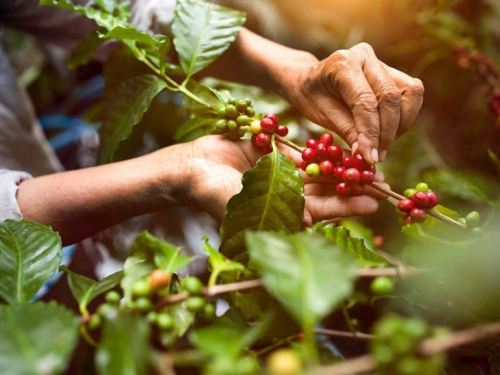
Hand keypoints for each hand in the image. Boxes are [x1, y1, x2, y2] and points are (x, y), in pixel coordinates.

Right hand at [183, 135, 388, 223]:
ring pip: (318, 171)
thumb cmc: (211, 193)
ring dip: (342, 167)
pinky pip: (302, 152)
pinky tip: (342, 145)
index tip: (374, 202)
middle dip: (352, 187)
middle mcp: (286, 196)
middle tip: (382, 182)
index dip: (348, 207)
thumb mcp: (243, 206)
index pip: (322, 211)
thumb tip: (310, 222)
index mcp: (282, 214)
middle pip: (326, 191)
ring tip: (369, 162)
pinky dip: (321, 149)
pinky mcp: (274, 155)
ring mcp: (280, 175)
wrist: (191, 168)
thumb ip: (275, 212)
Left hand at [279, 42, 423, 163]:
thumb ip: (347, 132)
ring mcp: (381, 62)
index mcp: (342, 64)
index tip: (370, 158)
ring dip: (400, 125)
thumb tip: (368, 156)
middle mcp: (365, 57)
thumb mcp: (321, 115)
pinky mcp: (392, 72)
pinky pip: (410, 95)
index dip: (371, 133)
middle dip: (387, 132)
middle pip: (391, 96)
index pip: (365, 101)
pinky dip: (403, 118)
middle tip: (377, 156)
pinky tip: (386, 134)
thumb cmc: (311, 97)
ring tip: (381, 146)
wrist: (308, 79)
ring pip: (410, 93)